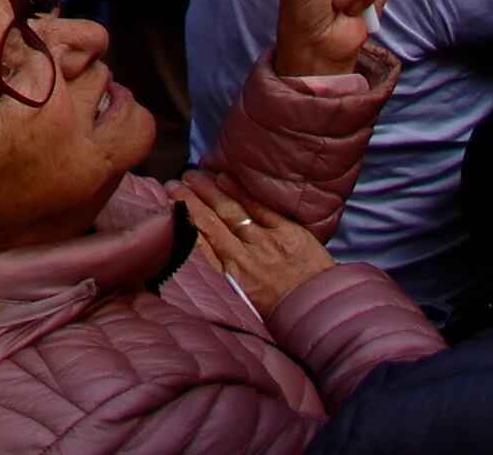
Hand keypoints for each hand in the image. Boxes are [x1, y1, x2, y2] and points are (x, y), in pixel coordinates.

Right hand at [173, 174, 333, 314]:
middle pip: (209, 222)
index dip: (180, 221)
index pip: (197, 244)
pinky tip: (226, 178)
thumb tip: (196, 266)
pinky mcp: (289, 233)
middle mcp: (244, 259)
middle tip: (173, 183)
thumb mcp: (243, 307)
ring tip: (194, 175)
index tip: (167, 204)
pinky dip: (240, 191)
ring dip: (209, 189)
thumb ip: (222, 284)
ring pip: (230, 210)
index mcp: (230, 281)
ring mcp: (267, 243)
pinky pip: (260, 206)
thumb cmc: (282, 318)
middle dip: (189, 200)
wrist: (325, 316)